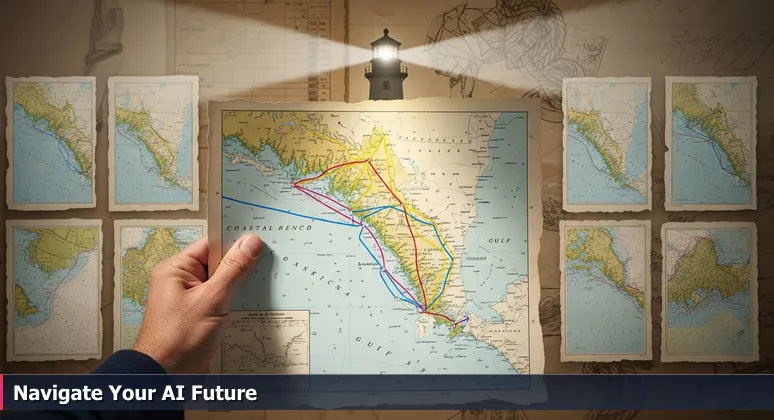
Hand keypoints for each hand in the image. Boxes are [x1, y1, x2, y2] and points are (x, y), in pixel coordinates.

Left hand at [132, 234, 262, 372]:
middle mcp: (181, 281)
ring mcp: (191, 299)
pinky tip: (254, 300)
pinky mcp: (200, 315)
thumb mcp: (211, 299)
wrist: (165, 376)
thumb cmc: (179, 338)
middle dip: (241, 264)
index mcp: (176, 269)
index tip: (259, 240)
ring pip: (222, 282)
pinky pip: (221, 299)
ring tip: (266, 279)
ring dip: (240, 283)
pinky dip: (236, 299)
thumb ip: (233, 270)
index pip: (210, 245)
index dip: (234, 242)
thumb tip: (250, 242)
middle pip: (218, 263)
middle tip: (268, 260)